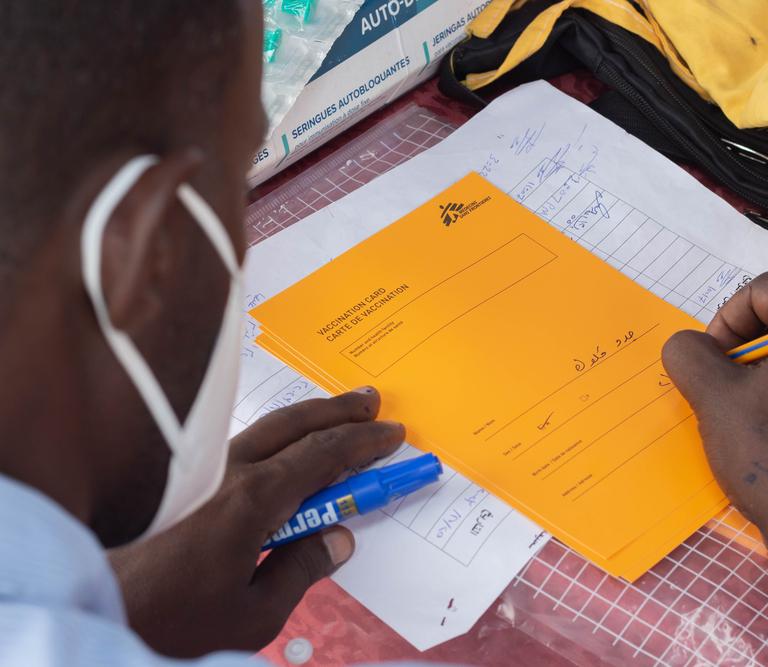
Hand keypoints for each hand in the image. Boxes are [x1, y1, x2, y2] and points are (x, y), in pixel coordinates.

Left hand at [109, 388, 404, 657]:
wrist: (96, 608)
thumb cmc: (171, 619)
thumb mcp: (253, 614)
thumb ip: (302, 570)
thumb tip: (338, 538)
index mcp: (254, 500)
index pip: (324, 456)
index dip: (364, 443)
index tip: (393, 436)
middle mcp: (228, 471)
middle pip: (295, 423)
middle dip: (339, 410)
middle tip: (373, 401)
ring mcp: (202, 471)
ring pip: (266, 428)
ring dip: (307, 417)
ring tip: (337, 413)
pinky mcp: (182, 481)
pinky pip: (241, 442)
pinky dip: (275, 434)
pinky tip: (280, 446)